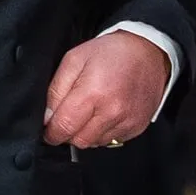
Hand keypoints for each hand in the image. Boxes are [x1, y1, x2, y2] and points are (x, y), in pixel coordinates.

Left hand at [43, 31, 170, 147]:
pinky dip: (104, 131)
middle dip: (69, 132)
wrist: (147, 51)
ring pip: (95, 143)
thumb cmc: (110, 52)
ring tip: (92, 109)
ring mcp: (126, 121)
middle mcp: (112, 111)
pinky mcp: (137, 127)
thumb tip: (47, 117)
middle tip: (72, 114)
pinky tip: (107, 112)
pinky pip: (112, 140)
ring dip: (87, 132)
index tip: (50, 127)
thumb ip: (56, 89)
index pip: (63, 128)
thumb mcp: (74, 58)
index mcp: (93, 93)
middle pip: (78, 141)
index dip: (51, 131)